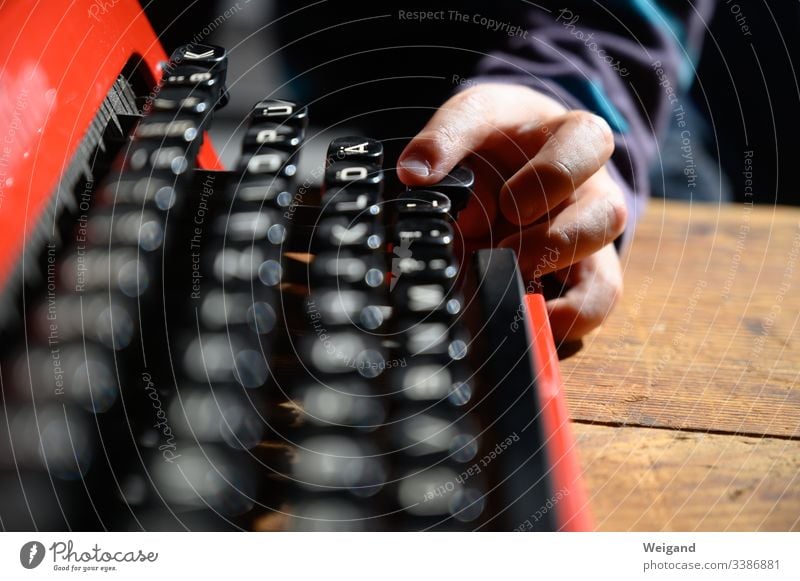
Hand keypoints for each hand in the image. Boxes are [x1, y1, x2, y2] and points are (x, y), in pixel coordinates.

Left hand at [397, 84, 625, 340]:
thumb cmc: (498, 137)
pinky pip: (592, 306)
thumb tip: (414, 173)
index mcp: (574, 138)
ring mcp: (586, 241)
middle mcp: (591, 193)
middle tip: (506, 251)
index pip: (587, 142)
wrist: (508, 156)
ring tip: (508, 287)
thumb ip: (447, 137)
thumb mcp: (473, 117)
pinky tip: (527, 322)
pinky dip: (564, 320)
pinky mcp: (579, 278)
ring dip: (550, 294)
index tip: (508, 203)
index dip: (553, 178)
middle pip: (606, 214)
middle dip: (551, 241)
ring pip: (605, 271)